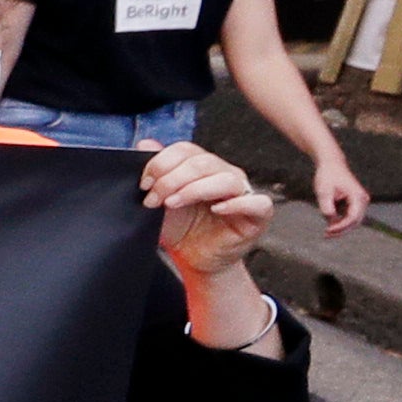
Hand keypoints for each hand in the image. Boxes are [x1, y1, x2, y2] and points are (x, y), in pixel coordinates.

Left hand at [144, 140, 274, 284]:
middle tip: (154, 198)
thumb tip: (146, 143)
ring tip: (173, 204)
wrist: (193, 258)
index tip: (144, 183)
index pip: (186, 150)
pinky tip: (217, 209)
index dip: (162, 163)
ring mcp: (243, 193)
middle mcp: (224, 175)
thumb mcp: (160, 200)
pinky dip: (237, 203)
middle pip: (203, 162)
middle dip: (172, 179)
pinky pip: (257, 202)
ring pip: (226, 178)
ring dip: (195, 189)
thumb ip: (156, 172)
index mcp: (202, 168)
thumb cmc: (181, 229)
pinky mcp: (257, 215)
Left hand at [311, 151, 369, 238]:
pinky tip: (329, 223)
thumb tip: (331, 221)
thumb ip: (327, 207)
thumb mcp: (323, 191)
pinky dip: (340, 221)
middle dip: (341, 230)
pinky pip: (349, 216)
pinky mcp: (354, 203)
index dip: (341, 227)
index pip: (353, 218)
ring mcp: (360, 202)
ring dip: (340, 227)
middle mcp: (362, 200)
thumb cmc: (327, 176)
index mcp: (358, 196)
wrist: (331, 164)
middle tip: (326, 236)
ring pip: (352, 220)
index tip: (328, 231)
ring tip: (326, 232)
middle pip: (355, 222)